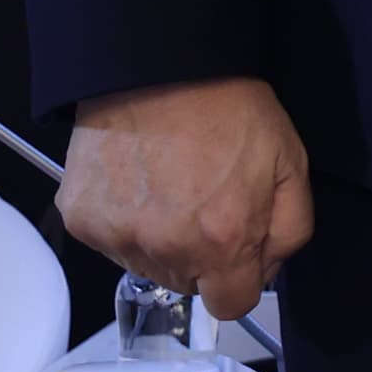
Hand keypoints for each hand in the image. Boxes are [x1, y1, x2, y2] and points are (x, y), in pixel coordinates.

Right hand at [59, 78, 314, 319]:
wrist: (161, 66)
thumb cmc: (230, 109)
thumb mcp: (290, 166)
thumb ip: (289, 232)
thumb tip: (268, 270)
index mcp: (221, 242)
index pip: (231, 305)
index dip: (239, 280)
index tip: (237, 253)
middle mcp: (164, 248)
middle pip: (188, 285)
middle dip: (202, 256)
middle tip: (205, 202)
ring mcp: (116, 235)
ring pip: (147, 266)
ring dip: (161, 241)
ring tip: (171, 187)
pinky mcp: (81, 218)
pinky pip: (110, 241)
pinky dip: (125, 222)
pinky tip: (140, 182)